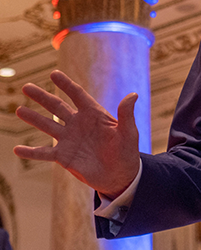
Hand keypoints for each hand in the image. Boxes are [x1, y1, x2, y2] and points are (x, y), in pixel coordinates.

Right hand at [13, 70, 140, 198]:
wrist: (120, 176)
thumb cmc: (127, 152)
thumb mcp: (128, 132)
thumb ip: (126, 114)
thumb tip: (133, 95)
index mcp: (94, 114)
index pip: (78, 95)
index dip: (66, 84)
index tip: (54, 74)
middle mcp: (78, 124)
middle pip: (57, 107)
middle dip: (42, 97)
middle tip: (26, 87)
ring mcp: (69, 139)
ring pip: (47, 126)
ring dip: (33, 118)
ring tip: (19, 110)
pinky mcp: (64, 156)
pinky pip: (44, 153)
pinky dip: (31, 152)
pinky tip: (17, 149)